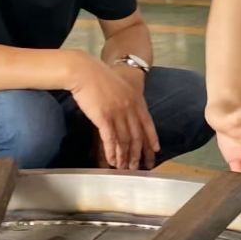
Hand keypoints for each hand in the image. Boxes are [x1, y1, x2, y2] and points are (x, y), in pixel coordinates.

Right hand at [69, 53, 159, 170]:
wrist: (85, 71)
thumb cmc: (99, 78)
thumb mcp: (120, 88)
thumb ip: (126, 100)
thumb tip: (127, 113)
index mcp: (136, 100)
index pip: (148, 123)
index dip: (151, 138)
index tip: (155, 151)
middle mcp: (130, 107)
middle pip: (136, 135)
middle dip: (137, 153)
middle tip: (137, 166)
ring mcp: (118, 113)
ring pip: (124, 140)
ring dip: (124, 156)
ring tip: (124, 168)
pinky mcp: (104, 118)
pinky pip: (110, 139)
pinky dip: (112, 152)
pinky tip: (112, 161)